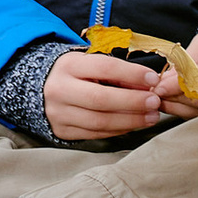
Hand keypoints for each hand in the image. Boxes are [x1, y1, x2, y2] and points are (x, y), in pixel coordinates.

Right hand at [42, 48, 171, 141]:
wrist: (42, 89)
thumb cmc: (76, 73)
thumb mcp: (92, 63)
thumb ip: (118, 73)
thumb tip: (148, 85)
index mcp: (70, 65)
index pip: (105, 68)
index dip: (132, 74)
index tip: (153, 79)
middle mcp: (60, 90)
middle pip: (100, 99)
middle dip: (132, 102)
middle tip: (155, 102)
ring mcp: (58, 113)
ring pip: (98, 122)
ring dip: (129, 120)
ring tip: (150, 117)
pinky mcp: (61, 131)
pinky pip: (94, 134)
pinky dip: (117, 130)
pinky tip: (132, 125)